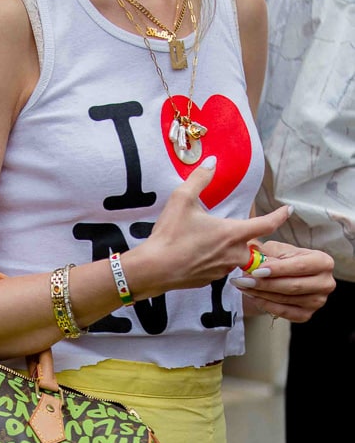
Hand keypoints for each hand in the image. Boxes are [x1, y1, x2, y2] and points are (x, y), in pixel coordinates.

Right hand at [146, 158, 290, 293]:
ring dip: (230, 250)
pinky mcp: (208, 281)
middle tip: (234, 229)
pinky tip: (198, 255)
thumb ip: (200, 179)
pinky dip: (214, 261)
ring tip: (211, 242)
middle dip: (248, 238)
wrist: (153, 270)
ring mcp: (221, 270)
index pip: (266, 224)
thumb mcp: (182, 199)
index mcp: (232, 233)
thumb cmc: (170, 235)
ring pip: (235, 259)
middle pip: (252, 246)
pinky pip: (219, 269)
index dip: (280, 216)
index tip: (288, 210)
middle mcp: (232, 254)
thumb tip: (211, 162)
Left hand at [229, 240, 335, 321]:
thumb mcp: (276, 250)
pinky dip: (265, 304)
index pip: (300, 267)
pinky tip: (252, 295)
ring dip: (260, 293)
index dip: (278, 269)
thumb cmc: (282, 260)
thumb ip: (265, 252)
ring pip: (285, 299)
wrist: (284, 277)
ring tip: (242, 286)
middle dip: (265, 283)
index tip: (256, 270)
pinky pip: (283, 312)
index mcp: (323, 262)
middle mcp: (326, 283)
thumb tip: (251, 251)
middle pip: (292, 286)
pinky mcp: (306, 315)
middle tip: (242, 280)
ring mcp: (317, 302)